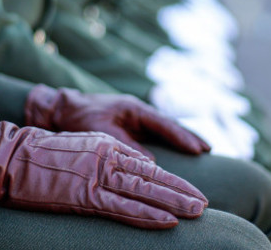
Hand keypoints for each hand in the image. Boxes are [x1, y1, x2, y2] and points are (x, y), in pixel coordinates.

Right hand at [0, 120, 207, 228]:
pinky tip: (167, 220)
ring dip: (173, 202)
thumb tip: (132, 169)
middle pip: (152, 176)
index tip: (190, 190)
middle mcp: (108, 157)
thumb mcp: (81, 147)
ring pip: (144, 190)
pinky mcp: (85, 194)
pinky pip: (122, 207)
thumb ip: (107, 156)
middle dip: (181, 191)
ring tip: (197, 212)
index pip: (147, 165)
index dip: (171, 180)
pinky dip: (147, 214)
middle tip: (204, 203)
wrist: (12, 155)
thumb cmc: (41, 154)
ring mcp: (97, 175)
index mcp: (107, 145)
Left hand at [25, 85, 209, 158]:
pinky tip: (178, 150)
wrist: (62, 109)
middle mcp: (138, 112)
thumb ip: (125, 145)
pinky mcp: (130, 126)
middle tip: (209, 148)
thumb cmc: (80, 117)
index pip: (164, 124)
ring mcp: (135, 119)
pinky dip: (169, 141)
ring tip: (203, 149)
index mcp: (134, 108)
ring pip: (164, 129)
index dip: (182, 137)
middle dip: (189, 136)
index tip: (199, 149)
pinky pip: (155, 135)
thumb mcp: (101, 131)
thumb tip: (150, 162)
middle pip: (169, 125)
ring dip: (182, 139)